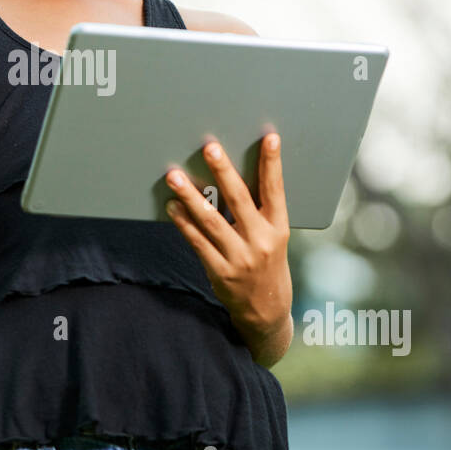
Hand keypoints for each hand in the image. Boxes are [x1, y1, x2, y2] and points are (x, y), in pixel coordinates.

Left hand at [164, 134, 292, 357]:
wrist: (267, 311)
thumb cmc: (268, 265)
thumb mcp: (274, 238)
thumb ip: (258, 212)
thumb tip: (230, 177)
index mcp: (278, 228)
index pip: (276, 190)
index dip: (272, 163)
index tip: (270, 138)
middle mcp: (261, 241)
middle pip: (240, 199)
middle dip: (223, 171)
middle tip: (210, 147)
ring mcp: (240, 258)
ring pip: (212, 220)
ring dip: (191, 196)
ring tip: (174, 176)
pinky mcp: (220, 272)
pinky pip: (197, 243)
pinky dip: (183, 223)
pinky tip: (172, 207)